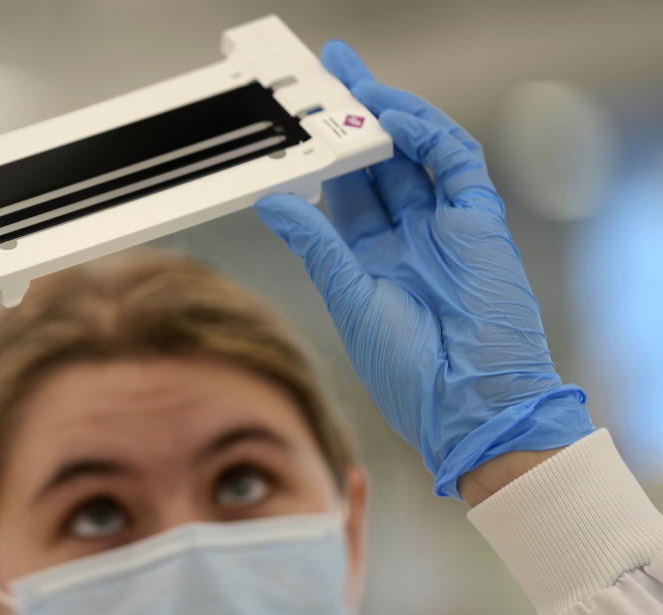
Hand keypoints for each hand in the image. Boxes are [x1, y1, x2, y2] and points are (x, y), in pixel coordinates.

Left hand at [255, 41, 592, 498]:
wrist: (468, 402)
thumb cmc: (408, 368)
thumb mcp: (349, 297)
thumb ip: (316, 244)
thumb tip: (272, 202)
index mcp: (371, 261)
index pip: (345, 194)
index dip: (324, 157)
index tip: (298, 126)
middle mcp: (407, 239)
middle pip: (378, 166)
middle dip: (355, 122)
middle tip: (330, 76)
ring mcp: (444, 227)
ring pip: (415, 156)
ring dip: (389, 118)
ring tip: (357, 83)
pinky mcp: (479, 222)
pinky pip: (455, 164)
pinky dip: (429, 135)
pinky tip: (397, 117)